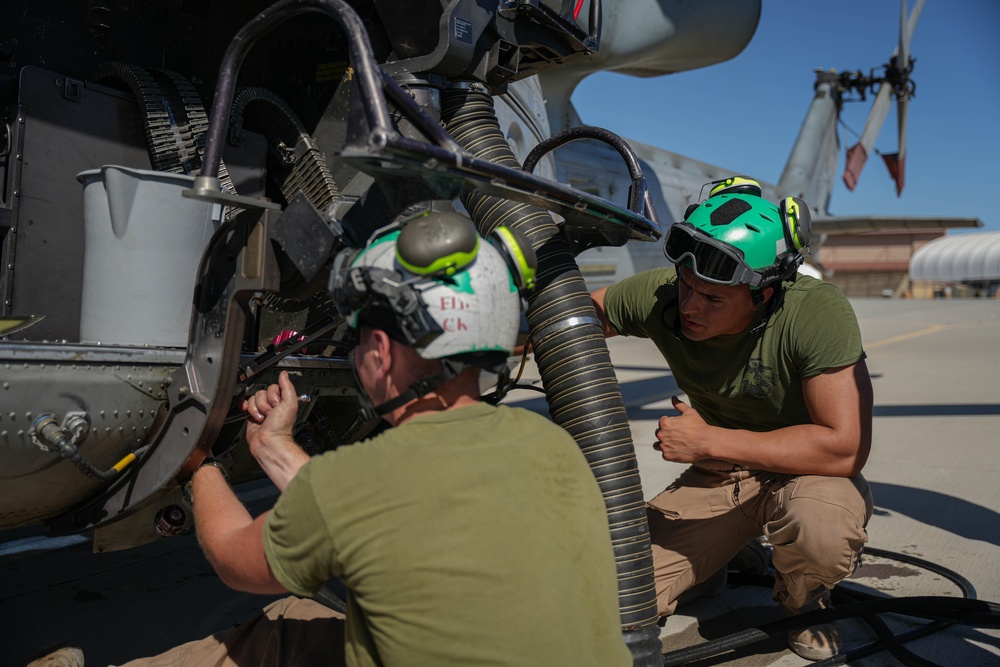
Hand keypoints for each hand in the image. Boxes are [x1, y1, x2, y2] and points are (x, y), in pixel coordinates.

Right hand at [242, 371, 309, 490]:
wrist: (269, 442)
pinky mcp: (252, 415)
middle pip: (261, 392)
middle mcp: (272, 405)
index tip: (276, 405)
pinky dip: (246, 408)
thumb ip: (287, 387)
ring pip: (253, 398)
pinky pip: (245, 404)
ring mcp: (261, 410)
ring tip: (263, 419)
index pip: (273, 387)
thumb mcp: (290, 404)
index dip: (273, 396)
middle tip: (270, 414)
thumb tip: (284, 374)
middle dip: (264, 404)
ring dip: (257, 409)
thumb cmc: (281, 428)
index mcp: (283, 401)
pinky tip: (252, 415)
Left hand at [653, 396, 710, 462]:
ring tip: (676, 444)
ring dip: (664, 444)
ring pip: (658, 445)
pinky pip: (664, 454)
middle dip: (667, 434)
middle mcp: (661, 434)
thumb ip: (679, 405)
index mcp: (664, 423)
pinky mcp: (668, 456)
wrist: (707, 442)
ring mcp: (664, 446)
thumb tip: (673, 398)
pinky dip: (670, 453)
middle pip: (659, 433)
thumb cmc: (699, 426)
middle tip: (679, 436)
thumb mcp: (689, 412)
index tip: (679, 427)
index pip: (662, 422)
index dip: (671, 424)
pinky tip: (679, 450)